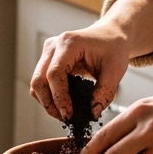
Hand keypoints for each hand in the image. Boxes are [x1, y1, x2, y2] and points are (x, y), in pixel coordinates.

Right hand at [29, 0, 152, 121]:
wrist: (109, 35)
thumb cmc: (113, 49)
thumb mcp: (116, 70)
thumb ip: (105, 92)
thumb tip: (92, 113)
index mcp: (69, 43)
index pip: (54, 74)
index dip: (59, 97)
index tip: (69, 115)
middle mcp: (53, 46)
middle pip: (39, 79)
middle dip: (49, 103)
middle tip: (65, 118)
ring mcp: (47, 52)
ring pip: (36, 83)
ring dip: (47, 101)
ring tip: (65, 113)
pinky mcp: (46, 60)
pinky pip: (40, 82)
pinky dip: (48, 96)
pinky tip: (63, 103)